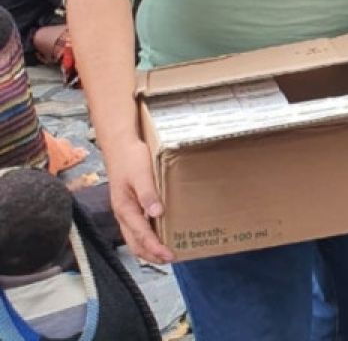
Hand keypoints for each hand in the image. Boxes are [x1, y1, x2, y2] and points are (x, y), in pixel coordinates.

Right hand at [105, 138, 173, 262]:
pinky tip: (158, 235)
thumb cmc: (131, 158)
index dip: (154, 247)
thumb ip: (148, 194)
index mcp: (124, 208)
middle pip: (134, 242)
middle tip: (170, 259)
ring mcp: (125, 210)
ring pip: (134, 237)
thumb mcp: (141, 174)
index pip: (140, 234)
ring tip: (164, 254)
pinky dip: (146, 237)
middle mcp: (123, 212)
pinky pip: (136, 227)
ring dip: (148, 248)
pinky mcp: (129, 205)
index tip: (168, 256)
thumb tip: (157, 213)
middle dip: (151, 254)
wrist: (120, 145)